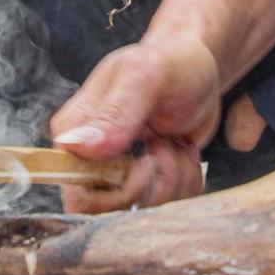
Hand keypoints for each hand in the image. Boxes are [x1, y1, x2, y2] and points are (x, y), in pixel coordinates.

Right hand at [50, 34, 221, 213]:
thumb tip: (78, 147)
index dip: (113, 191)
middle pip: (108, 210)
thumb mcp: (145, 77)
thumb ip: (114, 112)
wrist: (200, 67)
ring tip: (177, 141)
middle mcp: (91, 158)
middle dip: (151, 186)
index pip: (75, 190)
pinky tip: (185, 150)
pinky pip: (167, 205)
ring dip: (174, 179)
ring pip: (142, 210)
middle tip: (167, 147)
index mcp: (75, 133)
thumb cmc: (171, 63)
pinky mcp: (148, 181)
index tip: (145, 161)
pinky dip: (187, 182)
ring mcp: (119, 173)